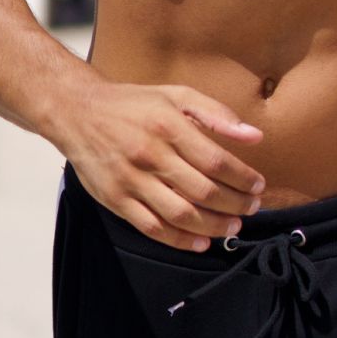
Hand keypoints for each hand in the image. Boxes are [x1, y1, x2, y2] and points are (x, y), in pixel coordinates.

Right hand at [65, 79, 265, 251]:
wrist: (78, 112)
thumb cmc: (134, 103)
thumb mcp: (176, 95)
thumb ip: (216, 114)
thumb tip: (254, 136)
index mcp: (168, 126)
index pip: (215, 161)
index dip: (242, 178)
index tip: (258, 186)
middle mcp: (150, 155)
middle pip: (202, 191)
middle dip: (235, 205)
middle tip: (251, 208)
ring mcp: (131, 181)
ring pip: (180, 214)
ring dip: (213, 226)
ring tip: (233, 227)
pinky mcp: (116, 200)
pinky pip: (153, 228)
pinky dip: (180, 240)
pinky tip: (200, 242)